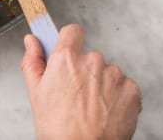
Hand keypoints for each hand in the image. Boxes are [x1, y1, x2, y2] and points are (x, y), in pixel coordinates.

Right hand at [21, 24, 141, 139]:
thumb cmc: (59, 130)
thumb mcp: (37, 95)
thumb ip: (34, 62)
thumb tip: (31, 41)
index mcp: (67, 59)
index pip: (72, 32)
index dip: (70, 42)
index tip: (69, 53)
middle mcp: (92, 61)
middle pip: (90, 57)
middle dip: (86, 73)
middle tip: (77, 96)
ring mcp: (114, 74)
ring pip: (108, 73)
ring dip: (103, 86)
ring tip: (92, 109)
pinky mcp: (131, 89)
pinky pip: (124, 86)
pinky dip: (118, 98)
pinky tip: (106, 113)